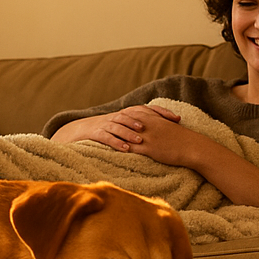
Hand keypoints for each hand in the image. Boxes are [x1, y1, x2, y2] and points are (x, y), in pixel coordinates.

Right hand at [55, 105, 187, 158]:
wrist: (82, 129)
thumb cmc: (110, 129)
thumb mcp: (127, 124)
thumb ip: (144, 124)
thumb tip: (169, 127)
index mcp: (128, 113)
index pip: (147, 109)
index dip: (162, 112)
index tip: (176, 119)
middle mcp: (118, 116)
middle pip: (134, 115)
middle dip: (147, 120)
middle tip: (158, 127)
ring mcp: (107, 124)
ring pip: (120, 126)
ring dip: (130, 133)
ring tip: (140, 140)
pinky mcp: (97, 133)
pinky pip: (107, 137)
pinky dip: (116, 143)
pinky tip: (125, 150)